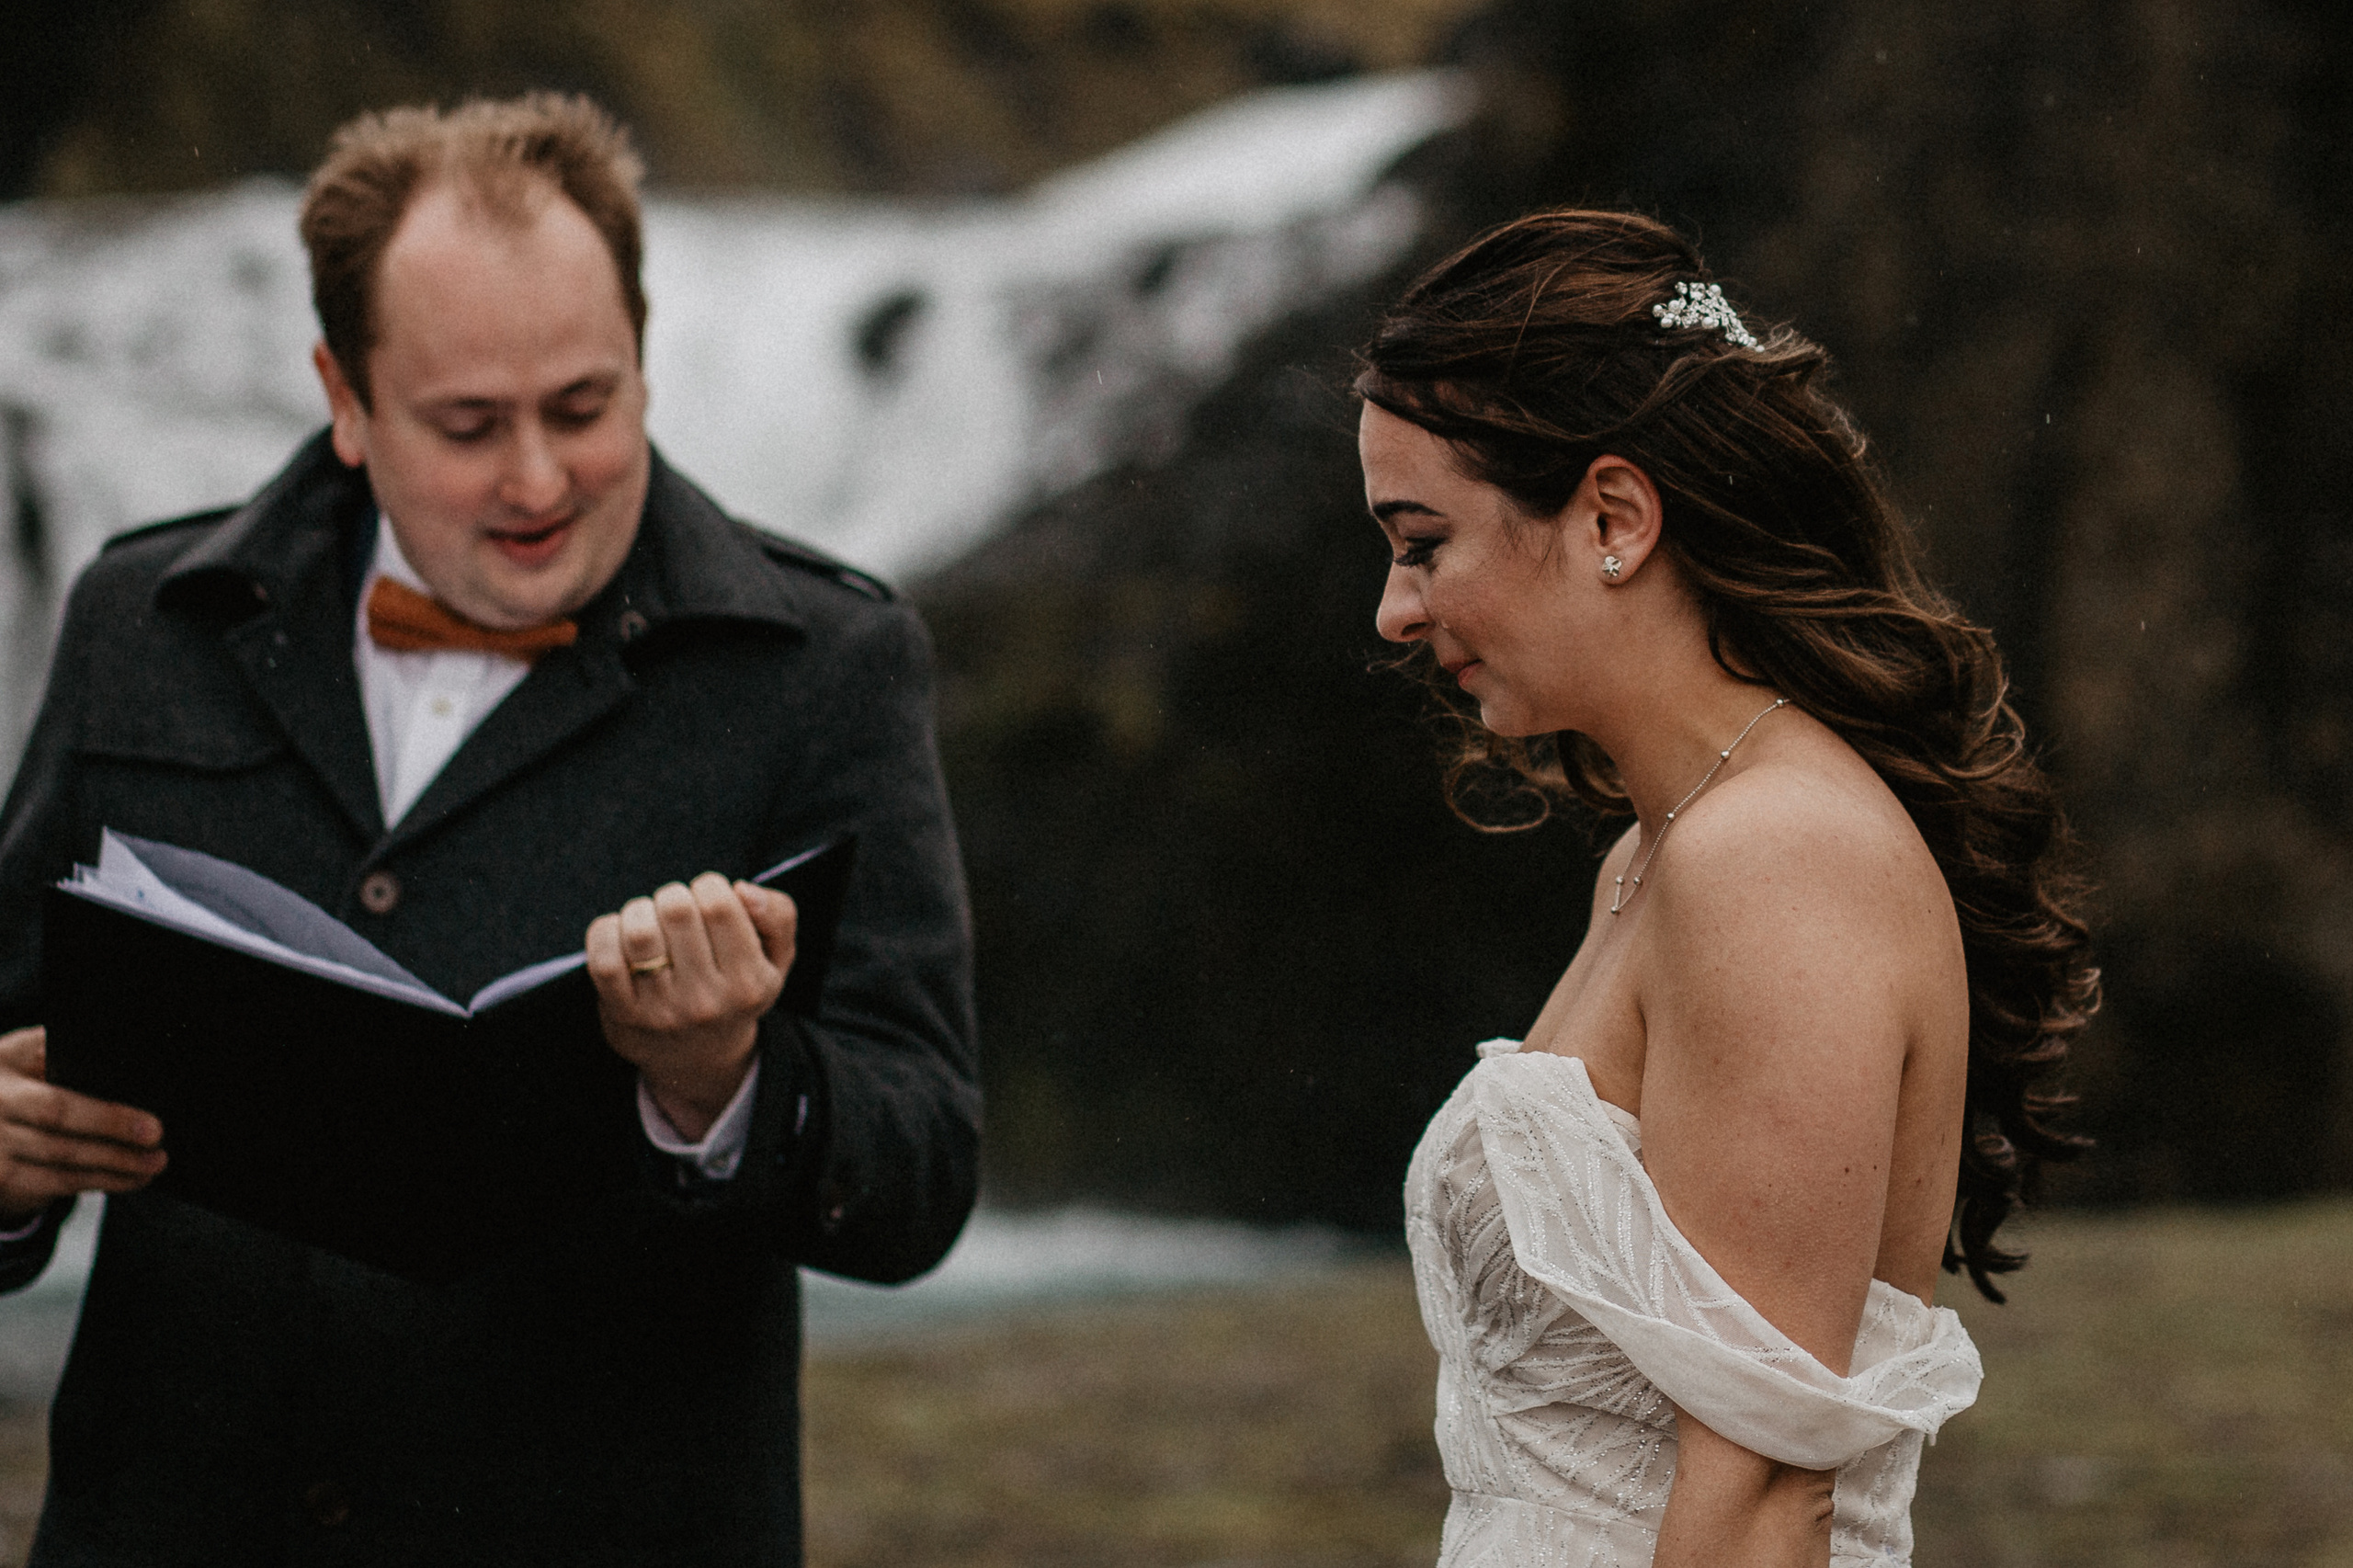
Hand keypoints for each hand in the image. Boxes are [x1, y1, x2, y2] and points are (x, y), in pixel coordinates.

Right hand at [0, 1025, 165, 1222]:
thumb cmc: (23, 1085)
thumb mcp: (30, 1060)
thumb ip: (63, 1055)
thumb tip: (130, 1056)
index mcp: (6, 1061)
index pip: (48, 1059)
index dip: (87, 1076)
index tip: (138, 1080)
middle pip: (57, 1112)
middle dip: (110, 1122)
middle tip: (155, 1132)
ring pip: (64, 1154)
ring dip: (117, 1161)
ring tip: (156, 1160)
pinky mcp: (4, 1179)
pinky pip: (60, 1182)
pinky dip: (103, 1181)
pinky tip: (133, 1178)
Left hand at [586, 874, 796, 1140]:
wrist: (698, 1059)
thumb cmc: (736, 990)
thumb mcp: (776, 958)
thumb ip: (777, 915)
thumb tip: (742, 889)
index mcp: (749, 983)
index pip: (719, 905)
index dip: (709, 886)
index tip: (708, 899)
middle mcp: (706, 1001)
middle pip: (676, 910)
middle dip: (673, 895)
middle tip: (676, 909)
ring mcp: (662, 1011)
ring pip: (639, 931)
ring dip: (639, 910)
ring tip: (649, 920)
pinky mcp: (623, 1015)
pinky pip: (604, 959)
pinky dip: (607, 932)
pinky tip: (621, 934)